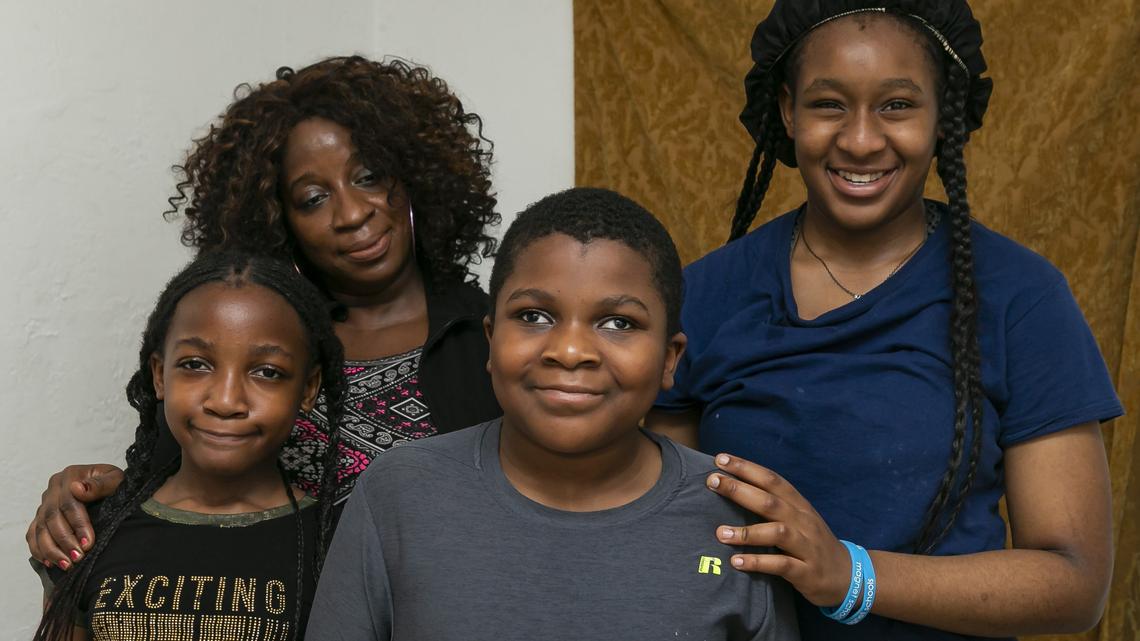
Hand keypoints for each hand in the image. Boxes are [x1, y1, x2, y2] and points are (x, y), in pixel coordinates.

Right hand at [26, 464, 122, 569]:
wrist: (109, 487)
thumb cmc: (114, 484)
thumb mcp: (115, 479)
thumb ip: (100, 484)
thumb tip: (77, 488)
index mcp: (70, 476)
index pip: (69, 502)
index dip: (78, 524)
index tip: (88, 543)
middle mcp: (53, 488)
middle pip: (52, 517)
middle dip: (65, 540)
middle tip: (78, 558)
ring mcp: (45, 503)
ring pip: (41, 528)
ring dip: (51, 549)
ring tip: (66, 565)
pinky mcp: (41, 516)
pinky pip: (33, 534)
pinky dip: (38, 549)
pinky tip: (49, 562)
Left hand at [706, 453, 851, 606]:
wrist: (847, 575)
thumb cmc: (812, 542)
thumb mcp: (798, 518)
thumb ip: (773, 504)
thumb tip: (735, 487)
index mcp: (799, 504)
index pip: (772, 480)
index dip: (747, 468)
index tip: (720, 459)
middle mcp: (803, 521)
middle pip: (770, 501)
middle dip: (739, 489)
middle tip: (712, 481)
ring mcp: (806, 546)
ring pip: (776, 532)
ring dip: (746, 532)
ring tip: (719, 533)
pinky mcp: (806, 572)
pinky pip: (781, 564)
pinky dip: (758, 562)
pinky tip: (736, 561)